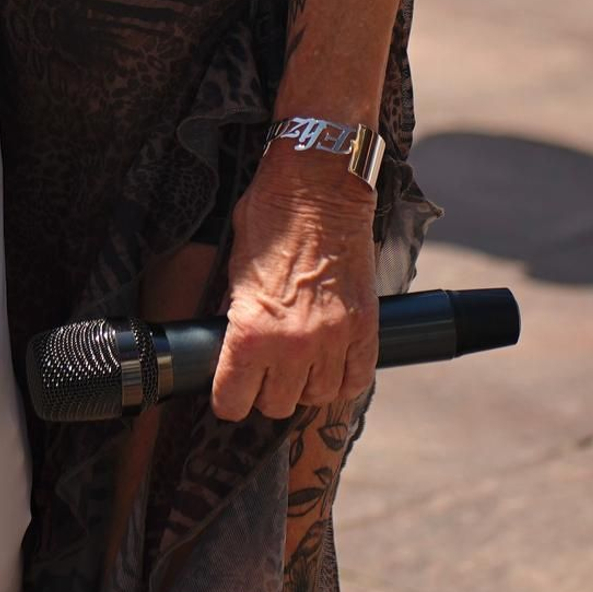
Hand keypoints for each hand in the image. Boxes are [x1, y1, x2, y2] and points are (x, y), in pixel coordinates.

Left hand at [211, 147, 378, 422]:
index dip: (227, 398)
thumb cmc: (269, 218)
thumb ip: (237, 315)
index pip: (233, 401)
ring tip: (296, 366)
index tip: (229, 393)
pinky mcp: (365, 328)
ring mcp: (334, 339)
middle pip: (276, 404)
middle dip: (264, 392)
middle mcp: (293, 345)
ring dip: (303, 386)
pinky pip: (357, 379)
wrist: (319, 187)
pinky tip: (330, 367)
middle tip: (261, 374)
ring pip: (317, 396)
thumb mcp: (235, 269)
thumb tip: (234, 346)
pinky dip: (343, 380)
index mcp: (251, 332)